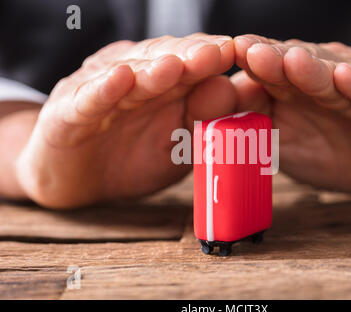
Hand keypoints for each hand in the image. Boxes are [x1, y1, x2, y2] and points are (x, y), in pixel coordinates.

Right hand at [16, 34, 235, 207]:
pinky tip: (120, 79)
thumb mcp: (177, 144)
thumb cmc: (133, 157)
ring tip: (174, 65)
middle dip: (190, 56)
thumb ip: (202, 119)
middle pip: (163, 60)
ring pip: (128, 75)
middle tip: (217, 52)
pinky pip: (88, 100)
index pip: (191, 63)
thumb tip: (230, 89)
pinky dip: (103, 90)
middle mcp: (133, 79)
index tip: (241, 54)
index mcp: (163, 85)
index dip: (213, 58)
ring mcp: (100, 92)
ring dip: (152, 69)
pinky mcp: (68, 112)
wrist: (78, 179)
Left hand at [233, 35, 350, 196]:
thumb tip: (208, 114)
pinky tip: (344, 77)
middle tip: (250, 51)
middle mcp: (321, 82)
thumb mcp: (283, 145)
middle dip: (272, 60)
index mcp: (293, 89)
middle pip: (294, 67)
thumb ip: (253, 128)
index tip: (226, 59)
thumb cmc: (327, 153)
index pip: (267, 72)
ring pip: (330, 77)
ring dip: (310, 70)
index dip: (248, 65)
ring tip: (292, 62)